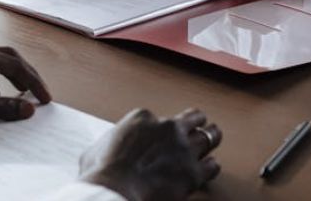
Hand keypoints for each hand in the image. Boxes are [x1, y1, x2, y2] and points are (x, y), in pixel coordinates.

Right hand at [79, 108, 221, 200]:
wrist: (114, 192)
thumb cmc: (102, 174)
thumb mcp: (97, 148)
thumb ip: (112, 143)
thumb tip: (109, 150)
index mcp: (143, 118)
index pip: (162, 118)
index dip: (163, 129)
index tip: (162, 138)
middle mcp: (167, 127)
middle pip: (194, 118)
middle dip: (196, 124)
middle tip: (199, 129)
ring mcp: (183, 148)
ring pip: (210, 135)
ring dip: (211, 138)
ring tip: (213, 139)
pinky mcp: (194, 172)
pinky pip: (213, 165)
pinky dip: (211, 167)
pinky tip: (207, 169)